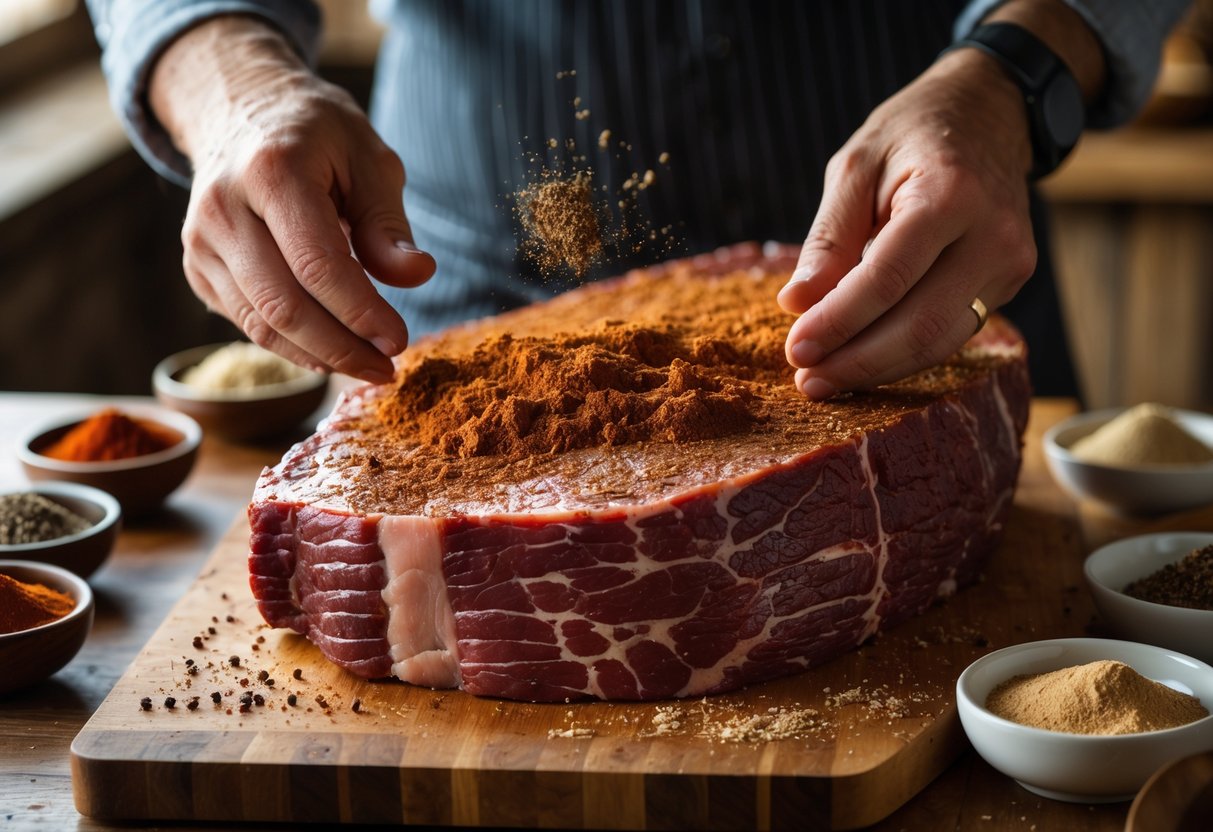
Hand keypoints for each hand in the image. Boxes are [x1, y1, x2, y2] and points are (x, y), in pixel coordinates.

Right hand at [151, 17, 434, 382]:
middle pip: (284, 305)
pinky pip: (248, 323)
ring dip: (319, 356)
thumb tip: (418, 276)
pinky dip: (292, 346)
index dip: (360, 313)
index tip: (399, 341)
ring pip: (261, 324)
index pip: (316, 264)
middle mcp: (223, 209)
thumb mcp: (368, 159)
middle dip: (341, 347)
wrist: (240, 110)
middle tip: (386, 368)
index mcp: (271, 172)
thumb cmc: (317, 136)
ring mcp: (201, 242)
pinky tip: (330, 351)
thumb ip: (388, 222)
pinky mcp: (198, 267)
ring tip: (366, 365)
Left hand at [778, 47, 1036, 398]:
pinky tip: (861, 361)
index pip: (888, 279)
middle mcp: (993, 235)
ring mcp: (1010, 263)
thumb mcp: (857, 166)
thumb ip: (829, 238)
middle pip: (921, 324)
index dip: (839, 322)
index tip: (795, 348)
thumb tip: (797, 304)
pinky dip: (903, 353)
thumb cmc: (912, 134)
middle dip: (857, 361)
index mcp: (950, 195)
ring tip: (825, 380)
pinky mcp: (1009, 283)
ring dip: (878, 369)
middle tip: (805, 379)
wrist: (991, 113)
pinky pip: (952, 332)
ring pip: (940, 341)